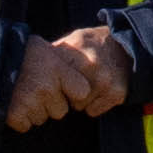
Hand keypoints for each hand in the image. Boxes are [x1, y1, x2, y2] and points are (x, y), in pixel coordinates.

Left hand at [5, 24, 132, 130]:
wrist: (125, 46)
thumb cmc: (93, 44)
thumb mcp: (73, 41)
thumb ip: (55, 53)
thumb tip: (27, 66)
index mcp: (76, 50)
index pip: (52, 79)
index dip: (50, 83)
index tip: (50, 83)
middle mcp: (90, 65)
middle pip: (64, 96)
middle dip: (64, 94)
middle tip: (70, 85)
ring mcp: (104, 80)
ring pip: (78, 106)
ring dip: (79, 101)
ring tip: (85, 86)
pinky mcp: (116, 94)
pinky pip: (93, 111)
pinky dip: (93, 106)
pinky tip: (97, 92)